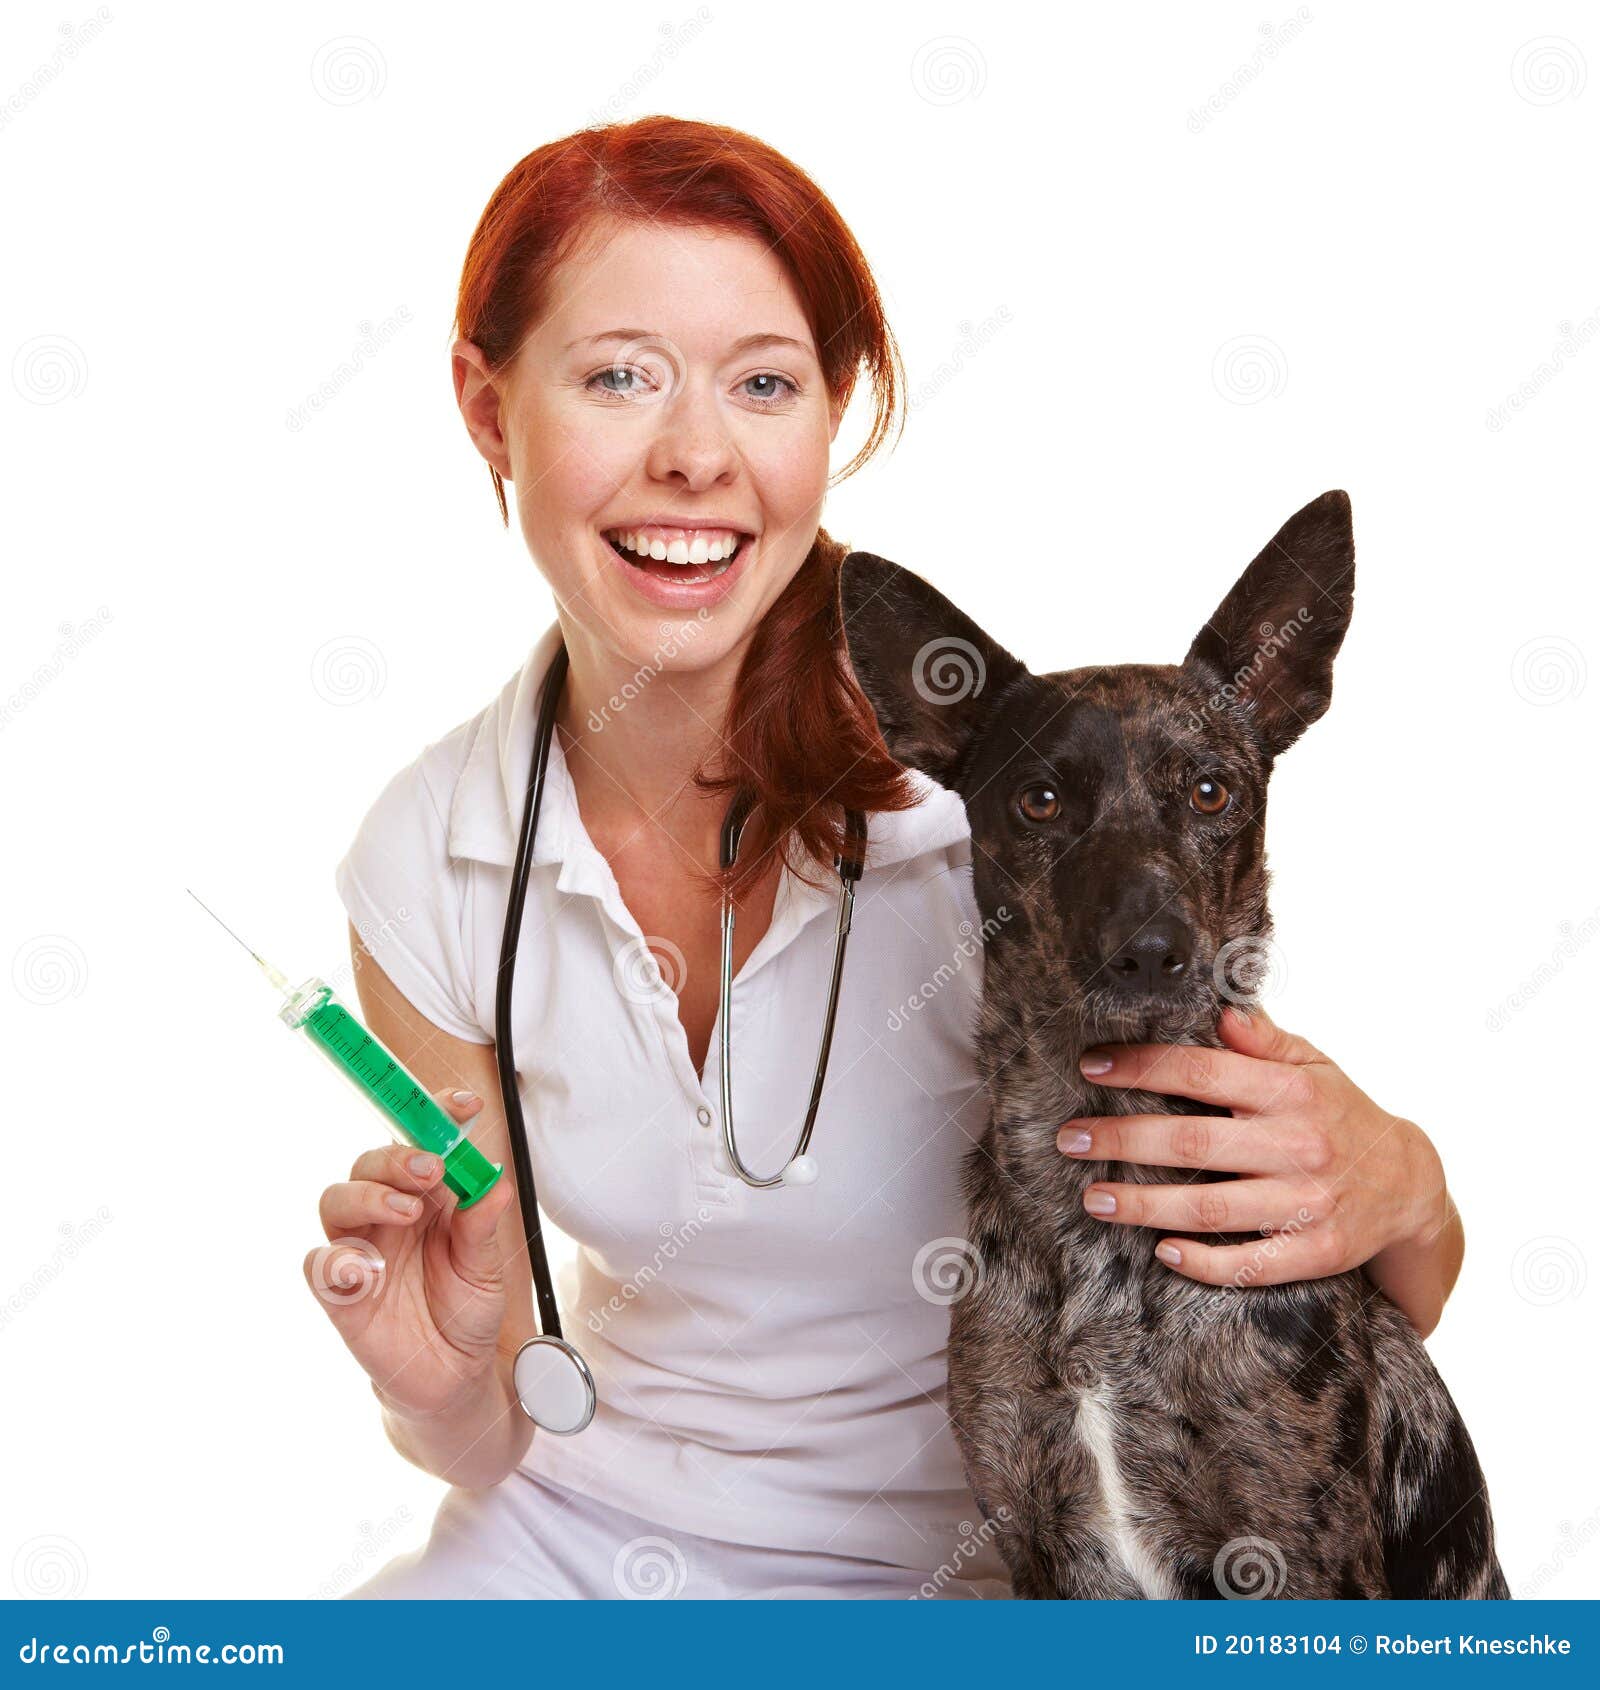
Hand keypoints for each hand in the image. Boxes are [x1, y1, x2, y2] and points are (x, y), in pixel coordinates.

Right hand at [304, 1089, 516, 1419]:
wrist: (452, 1376)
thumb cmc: (466, 1309)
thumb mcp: (486, 1269)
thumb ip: (482, 1226)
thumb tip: (497, 1182)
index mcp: (428, 1198)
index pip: (422, 1144)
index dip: (436, 1115)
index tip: (466, 1106)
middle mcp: (388, 1214)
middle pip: (371, 1163)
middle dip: (398, 1157)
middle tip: (431, 1171)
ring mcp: (361, 1249)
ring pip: (337, 1199)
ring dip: (368, 1195)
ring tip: (406, 1211)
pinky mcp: (341, 1293)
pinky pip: (320, 1264)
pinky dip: (336, 1259)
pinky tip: (364, 1268)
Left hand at [1056, 1004, 1452, 1303]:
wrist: (1413, 1185)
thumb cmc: (1342, 1115)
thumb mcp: (1314, 1065)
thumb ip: (1264, 1040)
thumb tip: (1220, 1010)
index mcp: (1290, 1091)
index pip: (1203, 1071)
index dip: (1143, 1067)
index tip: (1092, 1066)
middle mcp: (1298, 1145)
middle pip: (1193, 1143)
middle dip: (1123, 1140)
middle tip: (1070, 1140)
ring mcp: (1308, 1202)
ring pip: (1211, 1207)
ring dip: (1145, 1206)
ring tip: (1094, 1199)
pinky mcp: (1318, 1252)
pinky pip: (1252, 1263)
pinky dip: (1205, 1260)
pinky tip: (1163, 1251)